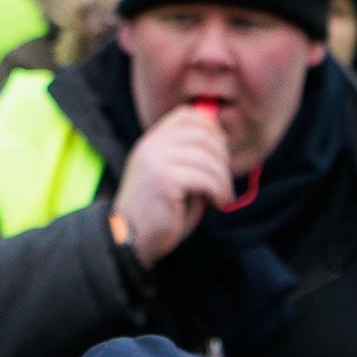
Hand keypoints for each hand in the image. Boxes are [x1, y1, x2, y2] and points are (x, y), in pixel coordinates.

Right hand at [109, 105, 235, 265]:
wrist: (131, 240)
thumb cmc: (158, 212)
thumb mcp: (173, 176)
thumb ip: (190, 157)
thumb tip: (222, 143)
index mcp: (151, 141)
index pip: (186, 116)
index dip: (211, 129)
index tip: (222, 153)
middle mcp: (151, 145)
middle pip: (202, 134)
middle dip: (222, 158)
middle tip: (225, 182)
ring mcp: (156, 159)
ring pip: (207, 158)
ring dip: (223, 179)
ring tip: (224, 197)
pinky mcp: (164, 179)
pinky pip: (205, 178)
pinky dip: (218, 191)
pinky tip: (218, 203)